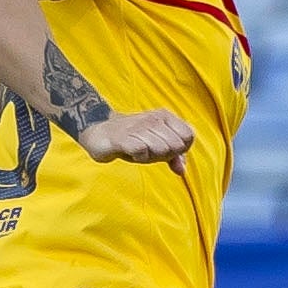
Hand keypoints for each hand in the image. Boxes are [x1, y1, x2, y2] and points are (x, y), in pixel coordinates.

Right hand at [79, 108, 194, 173]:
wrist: (99, 131)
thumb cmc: (131, 139)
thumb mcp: (155, 145)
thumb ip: (172, 156)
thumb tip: (182, 170)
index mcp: (164, 117)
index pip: (189, 135)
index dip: (181, 149)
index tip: (167, 151)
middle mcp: (154, 119)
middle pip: (176, 145)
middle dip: (166, 155)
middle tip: (150, 151)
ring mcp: (139, 127)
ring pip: (161, 149)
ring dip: (152, 157)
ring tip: (140, 151)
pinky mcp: (124, 137)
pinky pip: (142, 151)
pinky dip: (139, 157)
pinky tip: (131, 153)